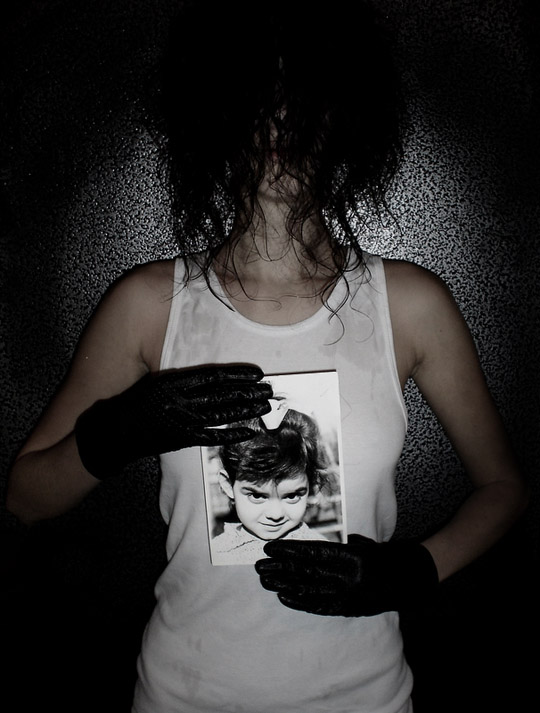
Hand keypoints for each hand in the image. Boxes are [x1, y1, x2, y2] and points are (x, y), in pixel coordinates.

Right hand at [75, 364, 271, 478]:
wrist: (116, 433)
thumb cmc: (138, 404)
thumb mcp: (158, 383)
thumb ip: (184, 381)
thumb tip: (216, 378)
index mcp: (173, 383)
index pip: (213, 376)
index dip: (238, 375)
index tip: (257, 373)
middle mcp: (180, 401)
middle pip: (222, 395)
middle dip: (248, 392)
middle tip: (270, 390)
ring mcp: (182, 422)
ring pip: (221, 415)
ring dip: (245, 411)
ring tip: (265, 406)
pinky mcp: (183, 439)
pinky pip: (213, 437)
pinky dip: (232, 435)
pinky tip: (250, 432)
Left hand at [255, 534, 438, 616]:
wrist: (413, 581)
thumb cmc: (388, 556)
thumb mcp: (366, 544)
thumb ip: (340, 544)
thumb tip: (315, 546)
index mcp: (351, 557)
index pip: (313, 552)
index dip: (289, 550)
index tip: (270, 547)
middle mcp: (347, 578)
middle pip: (306, 572)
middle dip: (280, 568)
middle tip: (259, 565)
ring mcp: (347, 596)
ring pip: (308, 590)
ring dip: (284, 584)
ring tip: (265, 580)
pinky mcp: (349, 609)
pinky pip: (320, 606)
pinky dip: (300, 602)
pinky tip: (284, 596)